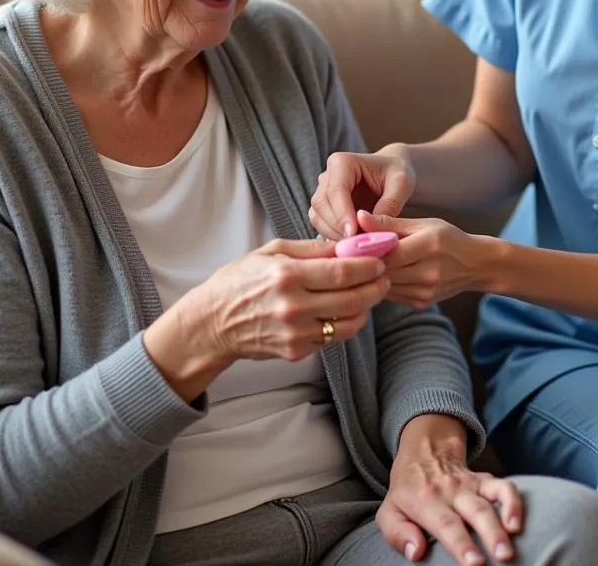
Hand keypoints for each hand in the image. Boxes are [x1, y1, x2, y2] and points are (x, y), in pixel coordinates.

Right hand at [201, 238, 389, 359]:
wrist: (213, 322)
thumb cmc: (240, 281)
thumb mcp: (271, 251)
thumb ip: (311, 249)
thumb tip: (346, 245)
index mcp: (287, 275)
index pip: (342, 272)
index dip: (368, 266)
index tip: (380, 260)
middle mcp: (293, 306)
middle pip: (352, 299)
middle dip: (376, 287)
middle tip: (384, 277)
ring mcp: (295, 333)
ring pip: (348, 323)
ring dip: (366, 308)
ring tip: (369, 293)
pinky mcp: (296, 351)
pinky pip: (333, 338)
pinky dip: (346, 323)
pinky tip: (346, 310)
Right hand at [309, 146, 415, 239]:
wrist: (391, 174)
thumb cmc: (397, 174)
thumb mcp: (401, 184)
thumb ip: (388, 205)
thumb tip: (367, 225)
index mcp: (342, 162)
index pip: (337, 190)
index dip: (343, 214)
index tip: (354, 233)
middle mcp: (327, 175)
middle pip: (322, 204)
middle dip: (337, 227)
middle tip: (357, 243)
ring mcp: (322, 191)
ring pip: (317, 216)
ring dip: (333, 234)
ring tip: (357, 243)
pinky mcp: (324, 208)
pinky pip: (320, 224)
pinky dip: (333, 236)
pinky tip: (351, 243)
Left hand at [358, 211, 490, 307]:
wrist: (476, 265)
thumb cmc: (448, 238)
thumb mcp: (422, 223)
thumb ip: (389, 223)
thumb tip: (360, 216)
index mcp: (429, 245)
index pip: (389, 252)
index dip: (366, 250)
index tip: (348, 244)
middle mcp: (429, 272)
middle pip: (385, 271)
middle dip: (365, 263)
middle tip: (348, 254)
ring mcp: (425, 291)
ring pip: (385, 286)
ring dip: (372, 275)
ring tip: (361, 263)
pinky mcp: (421, 303)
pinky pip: (392, 295)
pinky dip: (384, 284)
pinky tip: (382, 274)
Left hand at [378, 415, 523, 564]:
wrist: (423, 452)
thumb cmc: (406, 491)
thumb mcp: (389, 511)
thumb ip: (398, 533)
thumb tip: (415, 552)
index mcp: (426, 501)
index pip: (446, 524)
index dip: (461, 544)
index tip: (474, 563)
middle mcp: (451, 491)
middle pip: (474, 511)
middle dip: (490, 534)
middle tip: (503, 557)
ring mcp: (470, 485)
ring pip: (491, 499)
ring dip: (506, 518)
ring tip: (513, 545)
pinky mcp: (484, 481)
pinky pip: (504, 486)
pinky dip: (514, 501)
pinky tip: (517, 522)